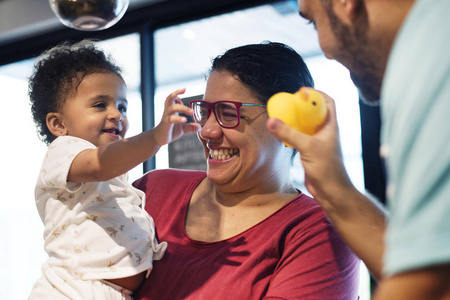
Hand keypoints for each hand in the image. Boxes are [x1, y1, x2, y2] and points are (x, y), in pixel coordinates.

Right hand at [153, 88, 200, 145]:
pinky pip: (171, 119)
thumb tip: (200, 127)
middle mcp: (168, 111)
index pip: (172, 98)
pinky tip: (185, 120)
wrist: (159, 139)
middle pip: (169, 98)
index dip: (177, 93)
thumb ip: (190, 127)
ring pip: (172, 107)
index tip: (184, 91)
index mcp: (171, 110)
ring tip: (191, 112)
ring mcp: (166, 117)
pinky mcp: (166, 124)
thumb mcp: (182, 129)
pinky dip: (178, 118)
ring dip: (182, 108)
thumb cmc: (169, 131)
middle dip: (176, 94)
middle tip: (185, 91)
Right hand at [266, 90, 353, 205]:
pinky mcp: (310, 152)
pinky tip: (281, 134)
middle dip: (303, 106)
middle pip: (315, 112)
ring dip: (295, 120)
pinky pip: (299, 138)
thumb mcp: (307, 147)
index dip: (317, 94)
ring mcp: (318, 142)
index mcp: (331, 126)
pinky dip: (291, 133)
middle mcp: (325, 132)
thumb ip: (289, 134)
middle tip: (288, 102)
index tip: (302, 91)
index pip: (328, 102)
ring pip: (306, 125)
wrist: (331, 192)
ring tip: (282, 115)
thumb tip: (271, 120)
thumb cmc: (327, 169)